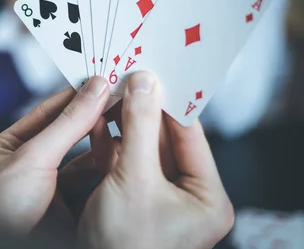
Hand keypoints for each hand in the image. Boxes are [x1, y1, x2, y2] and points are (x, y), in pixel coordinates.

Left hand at [0, 77, 109, 232]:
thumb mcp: (33, 157)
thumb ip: (67, 124)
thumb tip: (93, 91)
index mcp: (12, 147)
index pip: (49, 112)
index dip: (77, 95)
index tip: (104, 81)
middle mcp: (30, 166)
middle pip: (70, 137)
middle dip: (95, 121)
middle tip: (121, 102)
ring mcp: (48, 191)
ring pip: (85, 163)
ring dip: (104, 150)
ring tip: (125, 133)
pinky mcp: (65, 212)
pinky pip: (91, 189)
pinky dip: (107, 178)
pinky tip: (120, 165)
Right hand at [79, 72, 233, 248]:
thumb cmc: (124, 245)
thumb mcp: (134, 179)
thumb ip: (140, 127)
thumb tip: (145, 82)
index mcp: (207, 196)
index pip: (190, 134)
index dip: (169, 100)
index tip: (151, 71)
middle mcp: (187, 195)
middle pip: (164, 137)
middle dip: (142, 109)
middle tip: (125, 76)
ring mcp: (158, 196)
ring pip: (141, 146)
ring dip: (123, 123)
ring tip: (108, 93)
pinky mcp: (133, 197)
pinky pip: (125, 161)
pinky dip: (110, 143)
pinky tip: (96, 122)